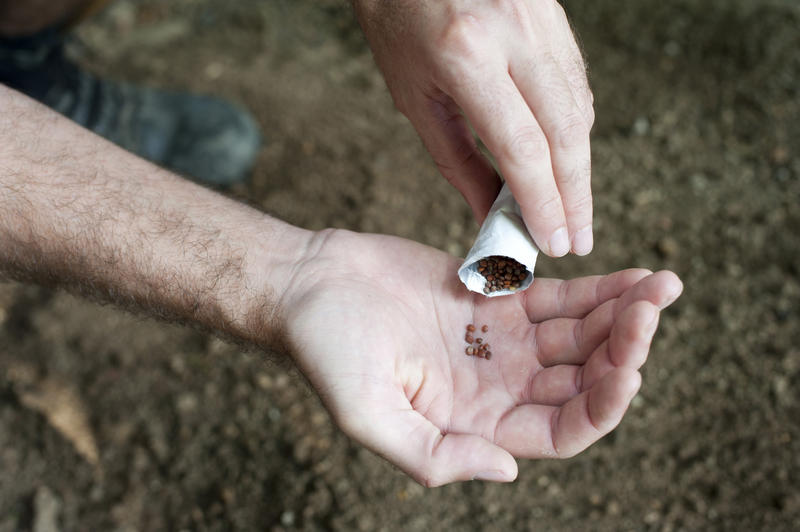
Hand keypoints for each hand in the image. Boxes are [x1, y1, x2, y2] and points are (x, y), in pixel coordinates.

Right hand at [281, 230, 681, 485]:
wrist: (309, 284)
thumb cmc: (327, 350)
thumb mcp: (368, 415)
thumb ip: (432, 456)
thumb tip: (506, 470)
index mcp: (474, 425)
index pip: (559, 431)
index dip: (600, 407)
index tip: (627, 370)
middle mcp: (497, 387)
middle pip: (581, 380)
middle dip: (623, 350)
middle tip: (651, 312)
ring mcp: (501, 342)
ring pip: (579, 336)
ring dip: (622, 315)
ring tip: (661, 287)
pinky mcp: (496, 298)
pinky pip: (560, 298)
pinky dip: (597, 289)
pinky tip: (632, 278)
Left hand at [355, 0, 594, 256]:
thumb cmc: (397, 24)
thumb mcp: (414, 97)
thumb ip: (456, 160)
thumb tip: (488, 214)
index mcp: (466, 54)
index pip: (522, 147)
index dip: (542, 203)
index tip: (552, 243)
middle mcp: (513, 31)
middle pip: (564, 132)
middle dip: (575, 195)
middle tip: (578, 241)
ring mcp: (540, 18)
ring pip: (578, 107)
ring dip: (581, 166)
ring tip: (575, 210)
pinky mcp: (554, 14)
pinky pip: (576, 80)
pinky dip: (576, 127)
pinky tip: (570, 158)